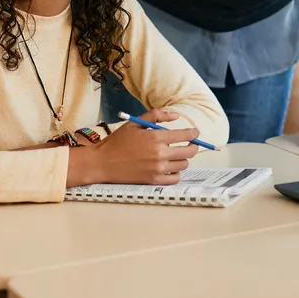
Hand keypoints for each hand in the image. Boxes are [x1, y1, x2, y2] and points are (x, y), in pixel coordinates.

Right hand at [67, 109, 198, 186]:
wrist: (103, 163)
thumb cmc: (117, 141)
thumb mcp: (135, 123)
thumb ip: (156, 116)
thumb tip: (176, 116)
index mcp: (156, 138)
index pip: (185, 135)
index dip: (194, 134)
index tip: (195, 133)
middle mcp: (160, 154)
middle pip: (189, 152)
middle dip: (193, 146)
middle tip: (191, 144)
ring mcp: (158, 169)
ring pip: (183, 165)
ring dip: (182, 159)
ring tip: (176, 155)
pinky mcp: (154, 181)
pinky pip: (175, 178)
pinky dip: (175, 173)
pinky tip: (170, 167)